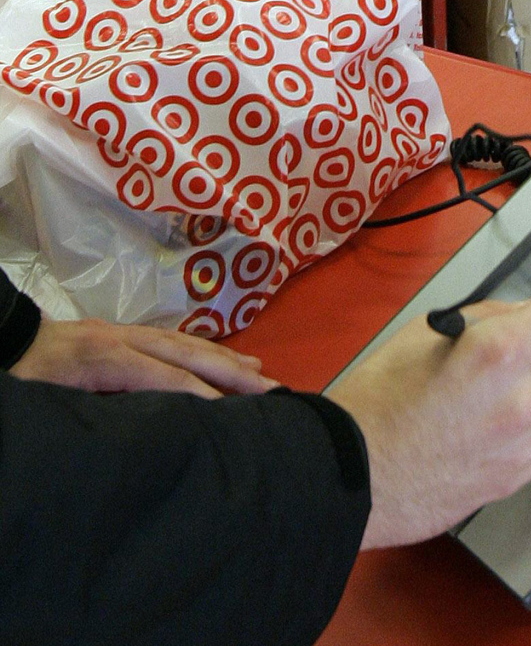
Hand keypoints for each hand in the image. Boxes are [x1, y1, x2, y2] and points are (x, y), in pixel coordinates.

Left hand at [9, 317, 279, 397]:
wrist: (0, 340)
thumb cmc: (20, 379)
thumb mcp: (49, 404)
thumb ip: (93, 414)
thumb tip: (143, 431)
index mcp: (102, 356)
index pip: (163, 376)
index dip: (198, 394)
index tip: (232, 414)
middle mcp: (122, 338)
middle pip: (187, 352)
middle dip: (231, 370)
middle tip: (270, 386)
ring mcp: (125, 332)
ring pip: (186, 343)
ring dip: (226, 358)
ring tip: (260, 371)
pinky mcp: (123, 334)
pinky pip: (176, 341)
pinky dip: (207, 351)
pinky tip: (224, 358)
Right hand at [328, 293, 530, 549]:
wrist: (348, 473)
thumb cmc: (374, 401)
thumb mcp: (421, 332)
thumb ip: (484, 317)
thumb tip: (522, 314)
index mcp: (495, 352)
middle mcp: (520, 399)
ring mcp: (521, 444)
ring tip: (520, 389)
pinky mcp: (515, 478)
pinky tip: (512, 425)